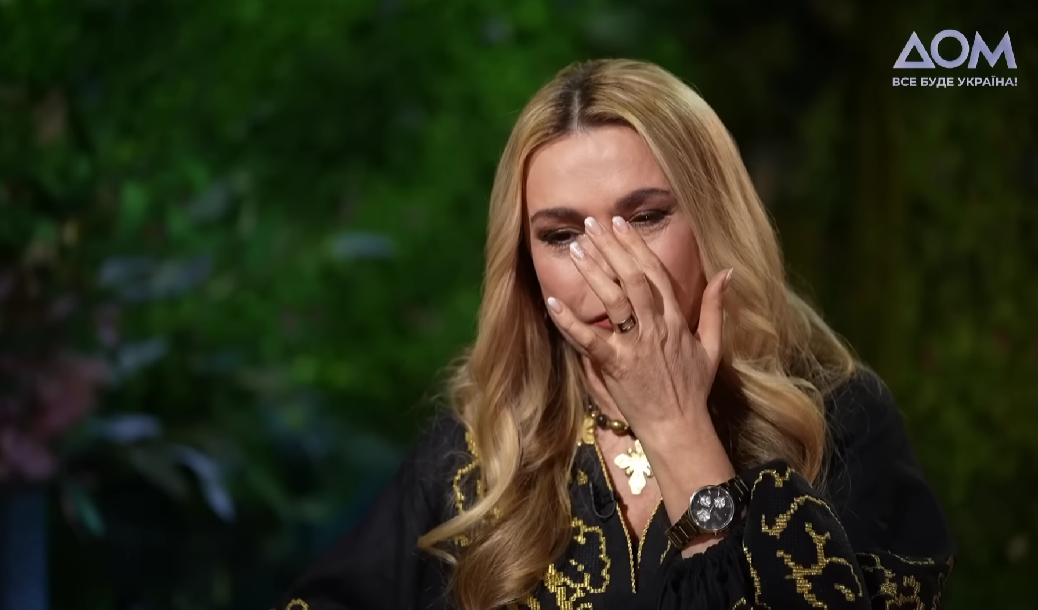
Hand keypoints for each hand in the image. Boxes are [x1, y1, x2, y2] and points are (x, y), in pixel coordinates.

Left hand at [544, 215, 731, 442]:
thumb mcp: (711, 345)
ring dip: (593, 272)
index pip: (655, 273)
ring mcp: (636, 346)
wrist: (679, 426)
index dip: (635, 245)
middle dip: (611, 248)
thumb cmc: (692, 388)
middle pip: (632, 278)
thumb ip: (715, 307)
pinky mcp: (616, 366)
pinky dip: (570, 321)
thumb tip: (728, 273)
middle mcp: (656, 327)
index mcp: (676, 319)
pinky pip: (590, 340)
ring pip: (614, 300)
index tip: (619, 223)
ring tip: (575, 248)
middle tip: (591, 224)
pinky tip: (552, 302)